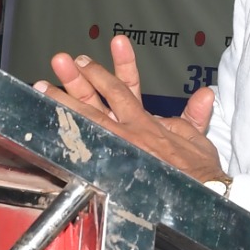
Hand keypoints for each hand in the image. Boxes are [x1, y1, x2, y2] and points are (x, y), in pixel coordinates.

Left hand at [36, 35, 223, 183]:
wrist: (203, 196)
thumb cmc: (200, 172)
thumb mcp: (198, 138)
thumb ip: (195, 115)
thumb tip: (205, 95)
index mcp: (146, 123)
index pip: (125, 88)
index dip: (114, 67)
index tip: (98, 54)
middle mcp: (129, 132)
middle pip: (98, 100)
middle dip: (78, 79)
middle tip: (61, 62)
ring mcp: (119, 149)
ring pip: (86, 120)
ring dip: (64, 102)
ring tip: (43, 87)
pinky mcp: (114, 168)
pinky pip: (86, 150)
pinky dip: (68, 139)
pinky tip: (49, 129)